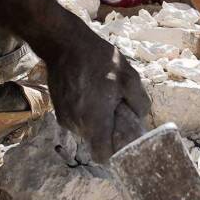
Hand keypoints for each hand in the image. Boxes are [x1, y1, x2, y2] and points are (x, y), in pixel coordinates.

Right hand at [45, 29, 151, 165]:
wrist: (65, 43)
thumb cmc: (98, 59)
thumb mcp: (129, 76)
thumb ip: (139, 102)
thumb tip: (140, 117)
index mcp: (95, 120)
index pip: (103, 155)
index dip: (114, 152)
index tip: (123, 139)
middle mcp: (76, 124)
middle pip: (96, 142)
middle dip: (108, 131)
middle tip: (117, 109)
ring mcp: (65, 117)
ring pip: (86, 130)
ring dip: (96, 120)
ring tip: (102, 96)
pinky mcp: (58, 110)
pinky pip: (77, 120)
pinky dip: (85, 112)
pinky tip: (90, 92)